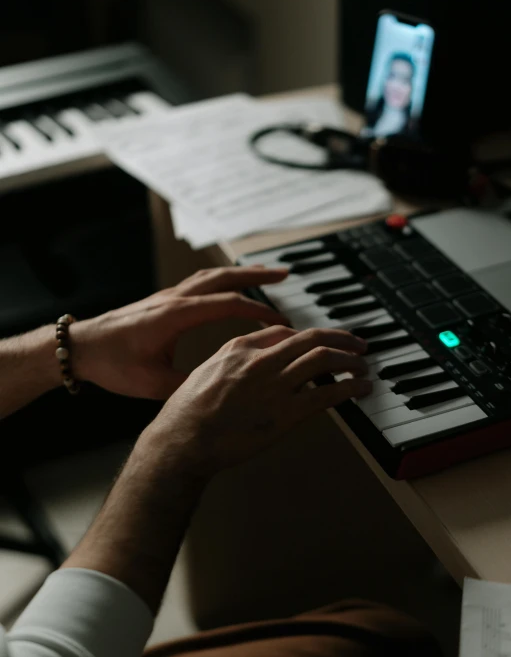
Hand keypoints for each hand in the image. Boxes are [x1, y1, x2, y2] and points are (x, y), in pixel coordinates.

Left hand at [71, 266, 290, 398]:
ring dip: (240, 273)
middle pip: (224, 279)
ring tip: (266, 274)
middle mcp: (174, 299)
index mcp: (176, 316)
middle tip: (285, 275)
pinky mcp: (162, 300)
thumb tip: (224, 383)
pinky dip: (221, 280)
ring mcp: (168, 296)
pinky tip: (229, 286)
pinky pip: (199, 282)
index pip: (229, 305)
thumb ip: (190, 383)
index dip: (260, 311)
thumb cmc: (112, 364)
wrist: (80, 348)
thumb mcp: (154, 384)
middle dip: (257, 276)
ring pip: (211, 276)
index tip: (282, 322)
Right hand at [143, 325, 370, 474]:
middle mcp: (261, 360)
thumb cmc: (186, 414)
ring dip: (350, 360)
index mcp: (240, 348)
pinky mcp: (286, 414)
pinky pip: (327, 394)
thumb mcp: (205, 373)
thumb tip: (247, 365)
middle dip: (340, 339)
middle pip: (312, 338)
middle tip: (357, 345)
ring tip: (363, 366)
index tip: (321, 343)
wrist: (182, 441)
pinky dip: (350, 387)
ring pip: (324, 359)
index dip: (310, 337)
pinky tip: (362, 388)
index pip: (285, 332)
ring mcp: (275, 386)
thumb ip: (231, 364)